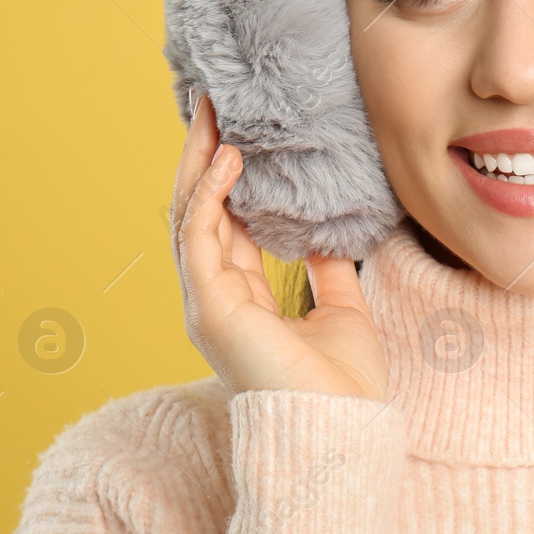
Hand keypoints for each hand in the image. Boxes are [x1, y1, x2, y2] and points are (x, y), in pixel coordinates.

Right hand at [170, 92, 391, 401]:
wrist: (342, 427)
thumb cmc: (343, 384)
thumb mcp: (340, 309)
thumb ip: (326, 269)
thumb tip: (327, 231)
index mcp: (241, 300)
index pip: (224, 225)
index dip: (226, 179)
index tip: (237, 132)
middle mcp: (215, 298)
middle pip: (199, 212)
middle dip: (203, 157)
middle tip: (212, 105)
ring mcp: (207, 302)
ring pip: (190, 216)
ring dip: (199, 162)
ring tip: (213, 114)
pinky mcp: (211, 306)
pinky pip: (200, 236)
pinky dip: (210, 194)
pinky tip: (228, 157)